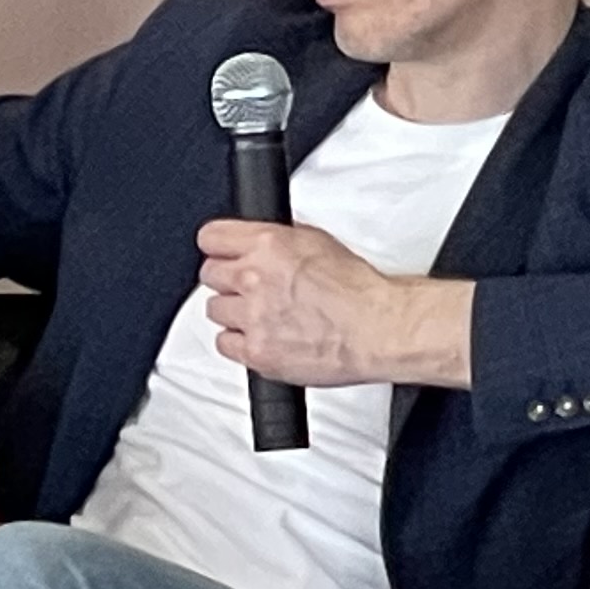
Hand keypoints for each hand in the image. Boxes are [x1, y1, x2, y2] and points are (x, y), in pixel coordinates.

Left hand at [195, 222, 473, 388]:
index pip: (211, 237)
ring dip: (235, 312)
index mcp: (269, 245)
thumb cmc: (360, 289)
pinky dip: (240, 342)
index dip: (220, 248)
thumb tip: (257, 243)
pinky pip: (225, 343)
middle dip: (229, 280)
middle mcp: (255, 278)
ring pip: (215, 309)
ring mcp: (253, 317)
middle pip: (210, 274)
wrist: (379, 328)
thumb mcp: (317, 242)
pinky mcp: (256, 351)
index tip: (225, 255)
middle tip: (251, 289)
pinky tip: (262, 336)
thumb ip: (277, 242)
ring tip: (264, 315)